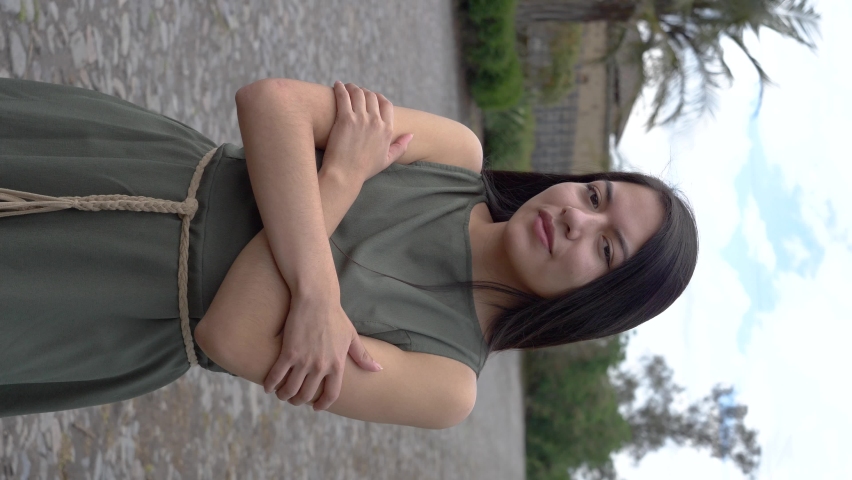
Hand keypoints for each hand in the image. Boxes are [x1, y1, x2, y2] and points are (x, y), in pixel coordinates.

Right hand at [262, 291, 382, 410]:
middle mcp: (321, 367)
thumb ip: (362, 356)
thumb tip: (378, 369)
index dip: (323, 404)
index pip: (331, 394)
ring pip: (290, 390)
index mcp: (337, 365)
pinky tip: (268, 387)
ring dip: (284, 395)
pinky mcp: (288, 353)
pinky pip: (276, 376)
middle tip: (294, 399)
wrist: (316, 299)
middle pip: (307, 395)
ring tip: (281, 394)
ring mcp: (304, 361)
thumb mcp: (351, 336)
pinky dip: (270, 385)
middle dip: (299, 401)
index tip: (316, 406)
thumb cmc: (335, 316)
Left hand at [322, 81, 413, 183]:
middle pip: (372, 96)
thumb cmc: (364, 169)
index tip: (372, 96)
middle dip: (364, 91)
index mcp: (387, 130)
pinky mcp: (345, 119)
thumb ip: (400, 146)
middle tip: (356, 91)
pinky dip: (340, 88)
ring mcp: (360, 119)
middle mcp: (376, 122)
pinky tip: (337, 84)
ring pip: (358, 93)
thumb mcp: (387, 159)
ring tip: (346, 87)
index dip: (379, 97)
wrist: (345, 175)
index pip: (387, 104)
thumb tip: (411, 135)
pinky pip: (344, 96)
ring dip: (352, 87)